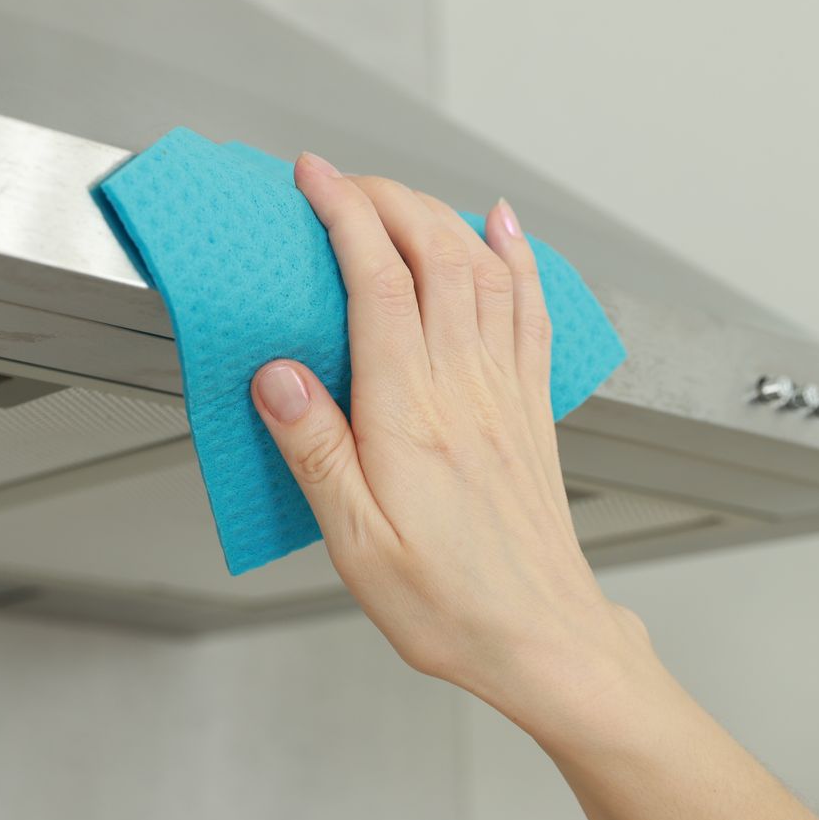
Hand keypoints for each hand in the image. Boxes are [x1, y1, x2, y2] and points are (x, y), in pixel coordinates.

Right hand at [251, 152, 654, 744]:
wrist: (542, 640)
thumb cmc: (450, 603)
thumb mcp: (354, 541)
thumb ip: (314, 448)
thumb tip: (276, 373)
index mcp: (410, 413)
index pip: (377, 281)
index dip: (345, 215)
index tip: (313, 178)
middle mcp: (465, 387)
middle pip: (434, 254)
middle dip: (386, 198)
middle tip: (341, 181)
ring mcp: (505, 392)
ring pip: (482, 270)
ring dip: (439, 215)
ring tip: (399, 194)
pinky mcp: (530, 409)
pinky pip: (529, 310)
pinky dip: (516, 257)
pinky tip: (505, 231)